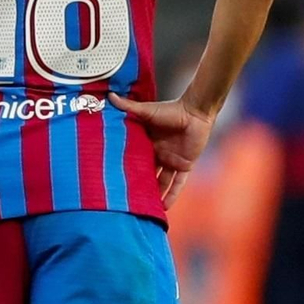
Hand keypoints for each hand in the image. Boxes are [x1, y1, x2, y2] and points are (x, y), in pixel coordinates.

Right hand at [109, 93, 215, 207]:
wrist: (194, 113)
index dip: (124, 167)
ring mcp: (171, 161)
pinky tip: (165, 207)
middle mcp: (157, 153)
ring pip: (161, 182)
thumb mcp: (146, 110)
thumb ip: (128, 106)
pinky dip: (173, 194)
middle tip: (125, 198)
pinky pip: (178, 183)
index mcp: (146, 142)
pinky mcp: (185, 165)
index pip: (134, 158)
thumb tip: (109, 96)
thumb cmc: (169, 109)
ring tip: (143, 207)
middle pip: (146, 172)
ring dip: (154, 193)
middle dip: (138, 184)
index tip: (112, 178)